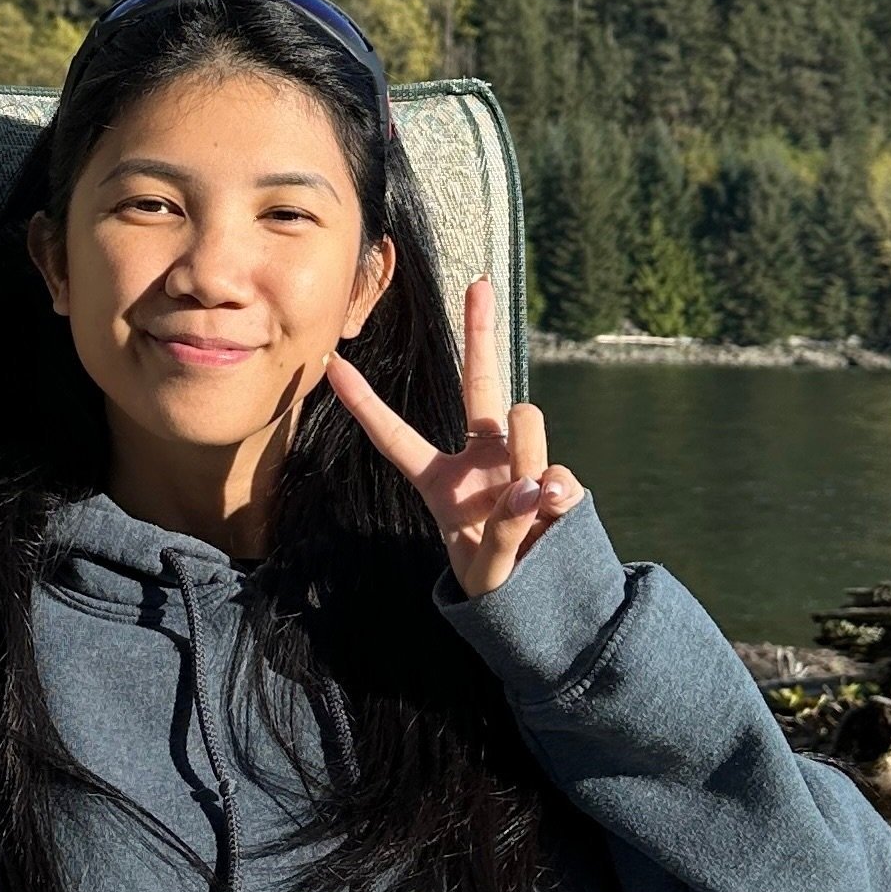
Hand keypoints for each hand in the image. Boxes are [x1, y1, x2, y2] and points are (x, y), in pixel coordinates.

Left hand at [324, 274, 583, 598]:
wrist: (541, 606)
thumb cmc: (493, 580)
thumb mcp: (482, 567)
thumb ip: (504, 528)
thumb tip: (542, 485)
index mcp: (440, 481)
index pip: (395, 437)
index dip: (364, 404)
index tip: (331, 363)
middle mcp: (480, 461)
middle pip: (480, 385)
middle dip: (480, 332)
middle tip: (479, 284)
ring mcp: (521, 465)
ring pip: (524, 425)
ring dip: (525, 454)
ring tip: (528, 501)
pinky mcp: (559, 480)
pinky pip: (559, 474)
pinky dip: (555, 497)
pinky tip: (552, 517)